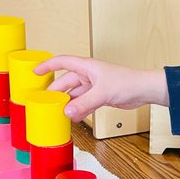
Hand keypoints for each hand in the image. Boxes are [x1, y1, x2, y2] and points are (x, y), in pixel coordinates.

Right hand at [35, 55, 168, 121]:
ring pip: (74, 94)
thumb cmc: (128, 82)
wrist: (144, 90)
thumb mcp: (103, 93)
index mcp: (87, 67)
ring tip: (56, 111)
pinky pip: (83, 103)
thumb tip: (68, 112)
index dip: (48, 66)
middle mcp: (88, 75)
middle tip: (44, 101)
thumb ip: (84, 104)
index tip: (35, 71)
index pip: (62, 62)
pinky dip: (78, 109)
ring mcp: (94, 86)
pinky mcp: (99, 96)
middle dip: (55, 91)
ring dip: (67, 103)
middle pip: (66, 82)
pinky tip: (73, 117)